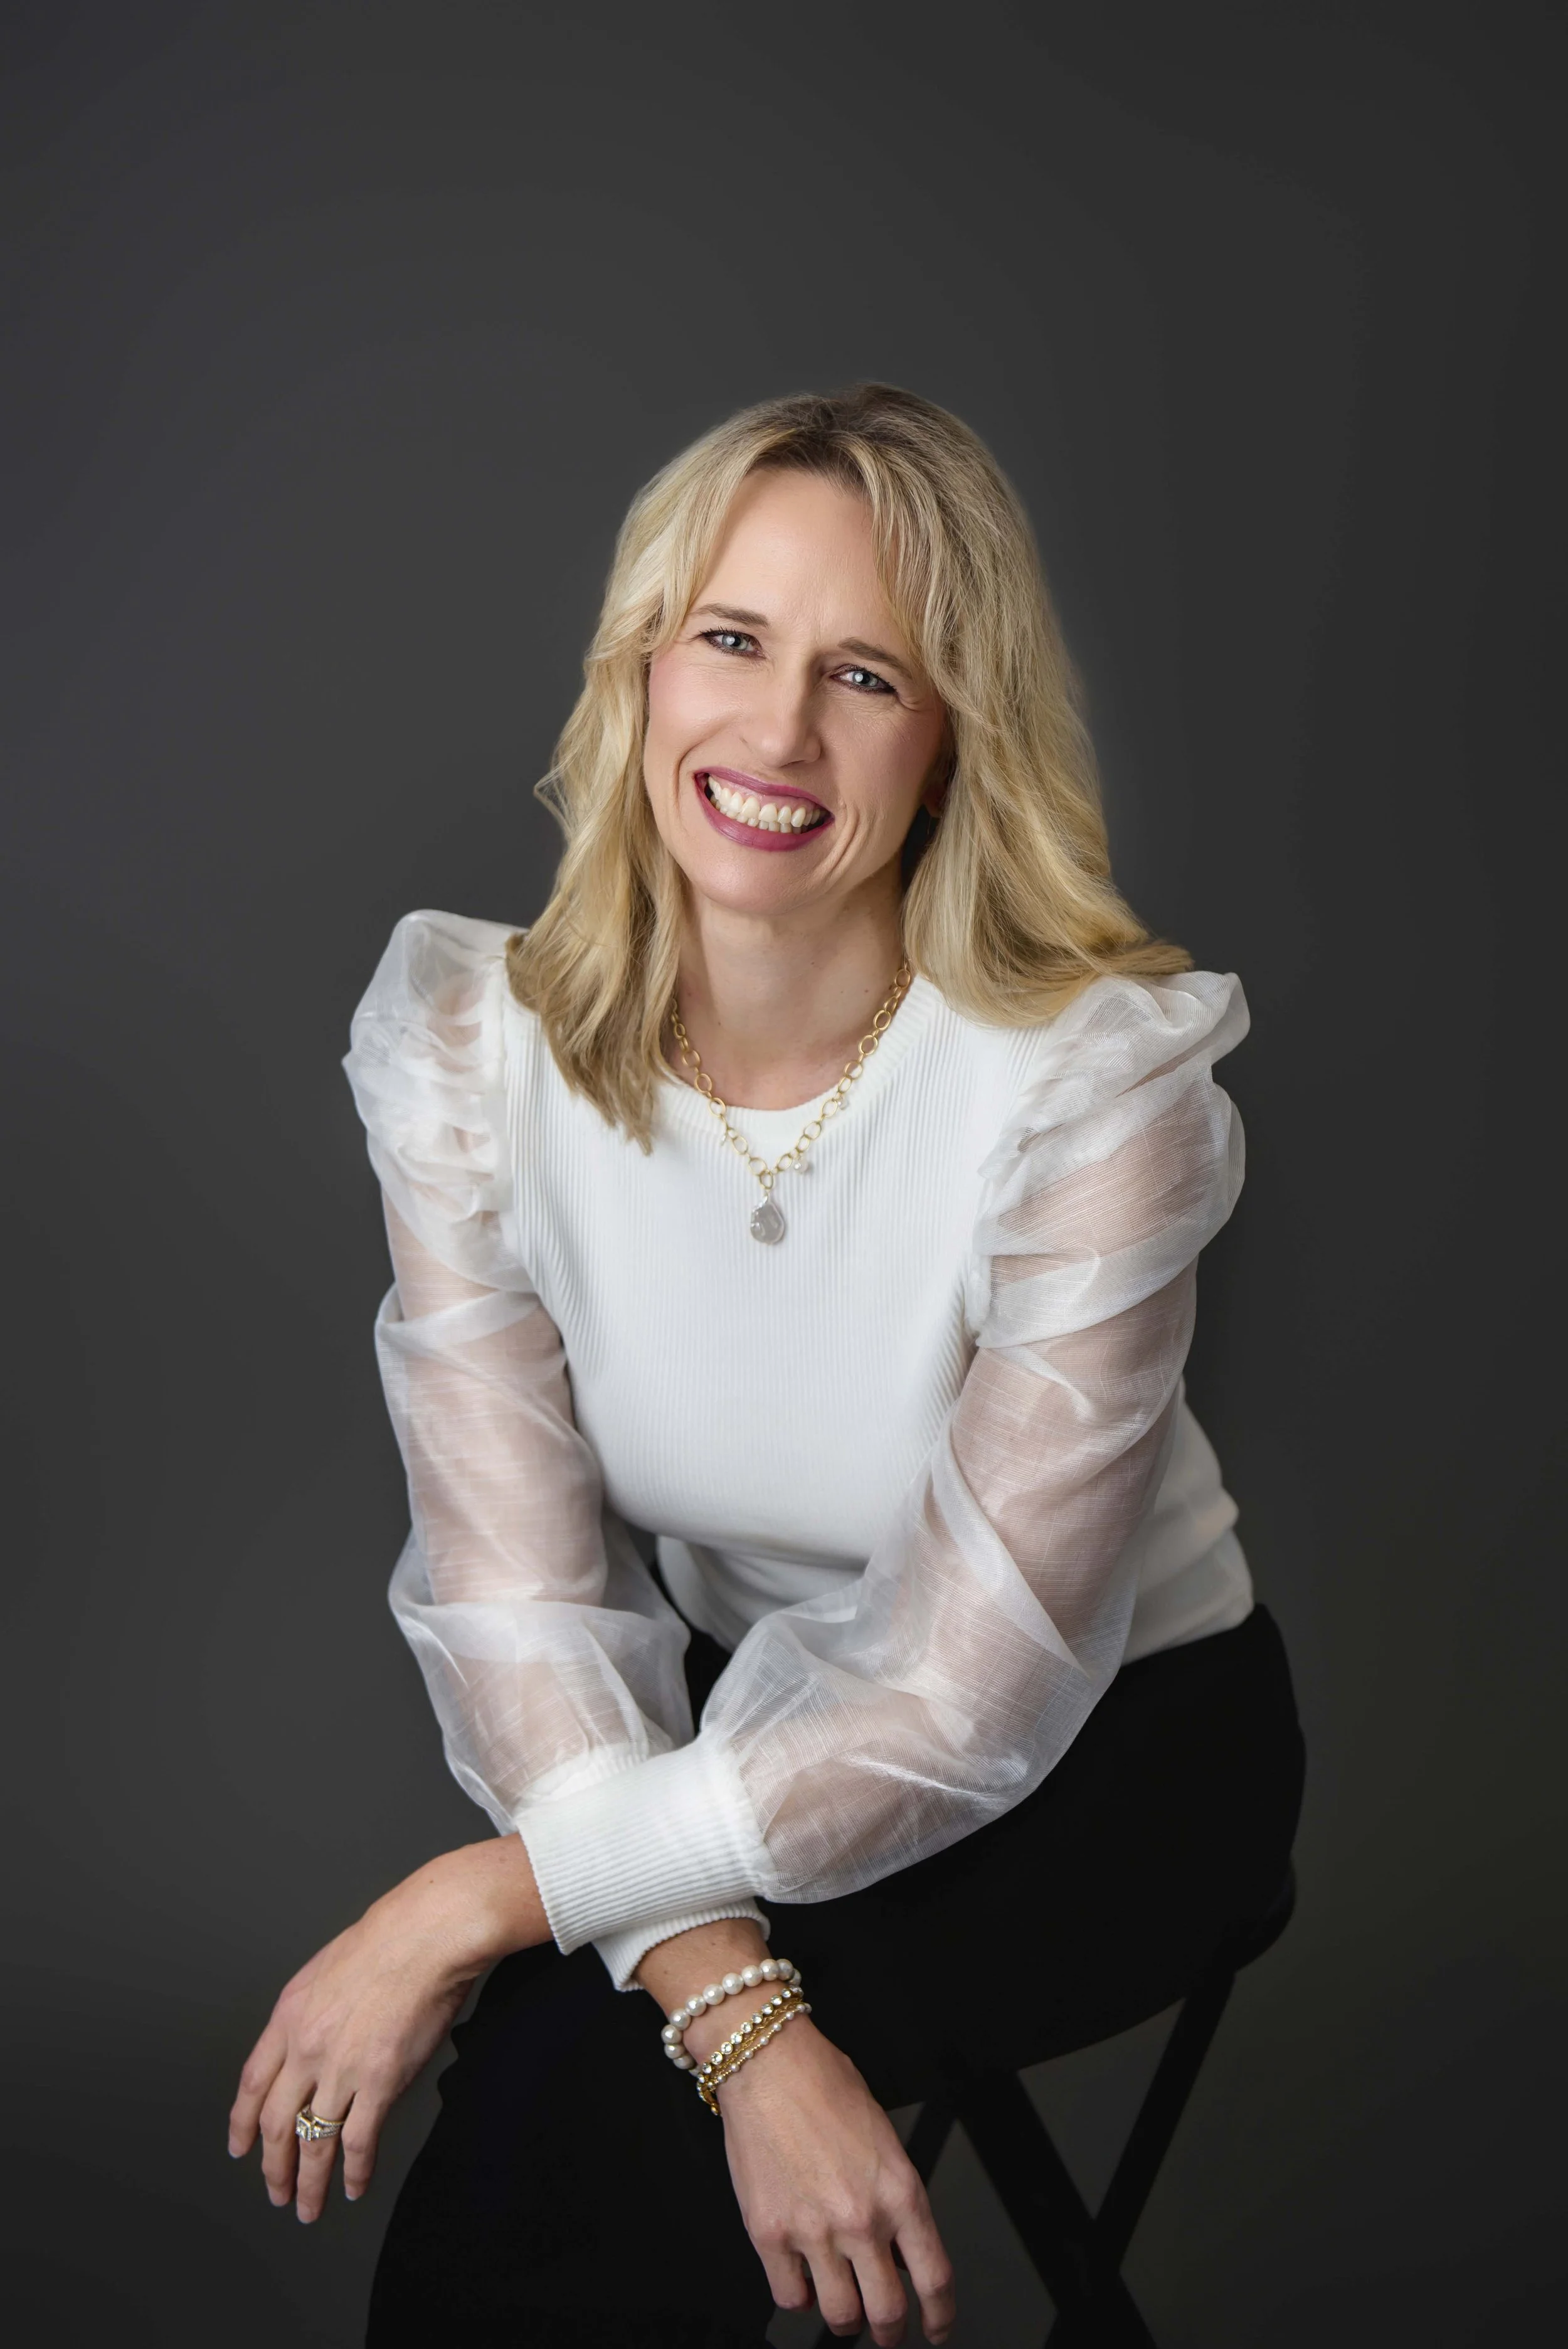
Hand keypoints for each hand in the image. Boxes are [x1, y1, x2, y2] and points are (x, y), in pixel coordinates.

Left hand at [227, 1835, 546, 2221]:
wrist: (426, 1935)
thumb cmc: (387, 1941)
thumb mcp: (325, 1970)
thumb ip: (310, 2013)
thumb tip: (308, 2043)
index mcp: (289, 2018)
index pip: (252, 2085)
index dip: (242, 2123)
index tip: (240, 2148)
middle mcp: (306, 2049)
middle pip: (277, 2124)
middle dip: (273, 2167)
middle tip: (276, 2191)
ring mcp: (340, 2069)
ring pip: (314, 2143)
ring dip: (308, 2182)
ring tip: (308, 2207)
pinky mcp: (379, 2083)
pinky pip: (358, 2142)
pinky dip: (353, 2172)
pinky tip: (353, 2187)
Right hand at [715, 2016, 954, 2345]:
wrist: (768, 2062)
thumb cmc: (825, 2086)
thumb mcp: (884, 2140)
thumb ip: (893, 2198)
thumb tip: (895, 2248)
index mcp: (901, 2192)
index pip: (935, 2278)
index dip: (941, 2317)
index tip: (937, 2328)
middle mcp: (861, 2219)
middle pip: (888, 2312)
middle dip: (891, 2333)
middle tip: (887, 2331)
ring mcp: (813, 2231)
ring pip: (840, 2315)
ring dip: (845, 2318)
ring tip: (843, 2305)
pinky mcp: (768, 2234)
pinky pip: (790, 2296)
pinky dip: (800, 2297)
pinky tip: (802, 2278)